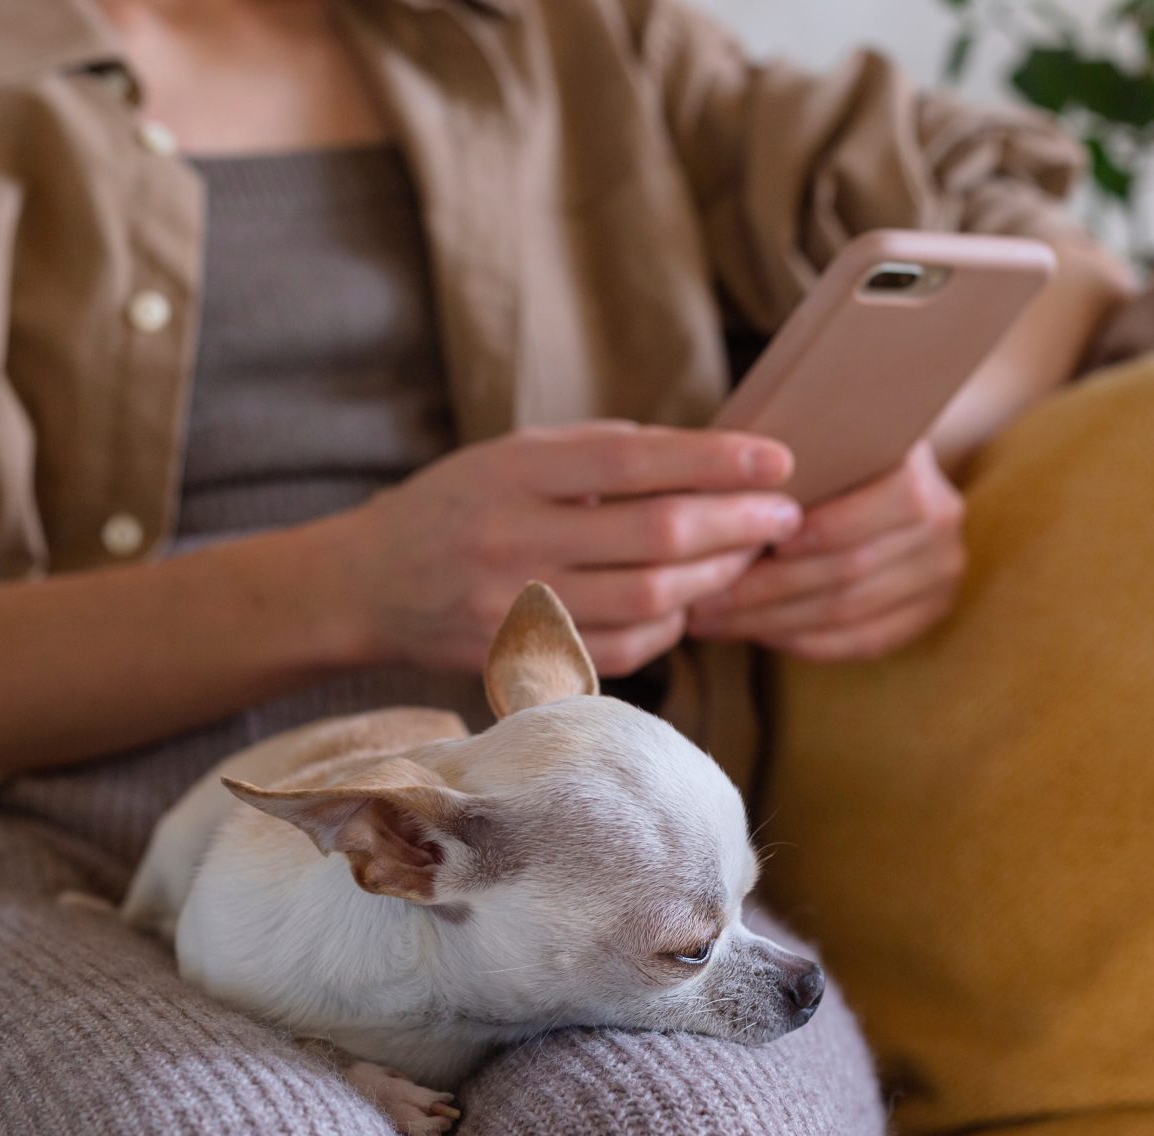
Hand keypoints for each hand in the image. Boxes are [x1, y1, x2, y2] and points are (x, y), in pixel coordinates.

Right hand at [327, 422, 799, 674]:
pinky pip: (626, 650)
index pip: (633, 462)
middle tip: (785, 515)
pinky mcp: (523, 663)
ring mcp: (517, 610)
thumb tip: (712, 457)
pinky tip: (690, 599)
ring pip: (651, 600)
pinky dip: (673, 625)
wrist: (367, 585)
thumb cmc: (457, 504)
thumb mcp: (513, 454)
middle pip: (656, 536)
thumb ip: (601, 454)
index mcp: (513, 472)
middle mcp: (513, 540)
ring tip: (749, 554)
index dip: (715, 461)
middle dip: (738, 525)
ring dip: (716, 577)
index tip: (778, 459)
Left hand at [685, 441, 963, 661]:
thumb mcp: (810, 437)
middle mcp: (942, 520)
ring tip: (713, 620)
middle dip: (767, 589)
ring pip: (849, 612)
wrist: (875, 475)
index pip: (883, 502)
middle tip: (702, 598)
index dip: (821, 528)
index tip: (747, 541)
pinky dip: (802, 641)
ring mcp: (941, 572)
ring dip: (772, 621)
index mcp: (918, 467)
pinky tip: (755, 634)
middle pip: (852, 567)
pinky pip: (860, 641)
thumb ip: (785, 460)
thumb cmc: (821, 451)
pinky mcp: (929, 613)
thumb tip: (716, 497)